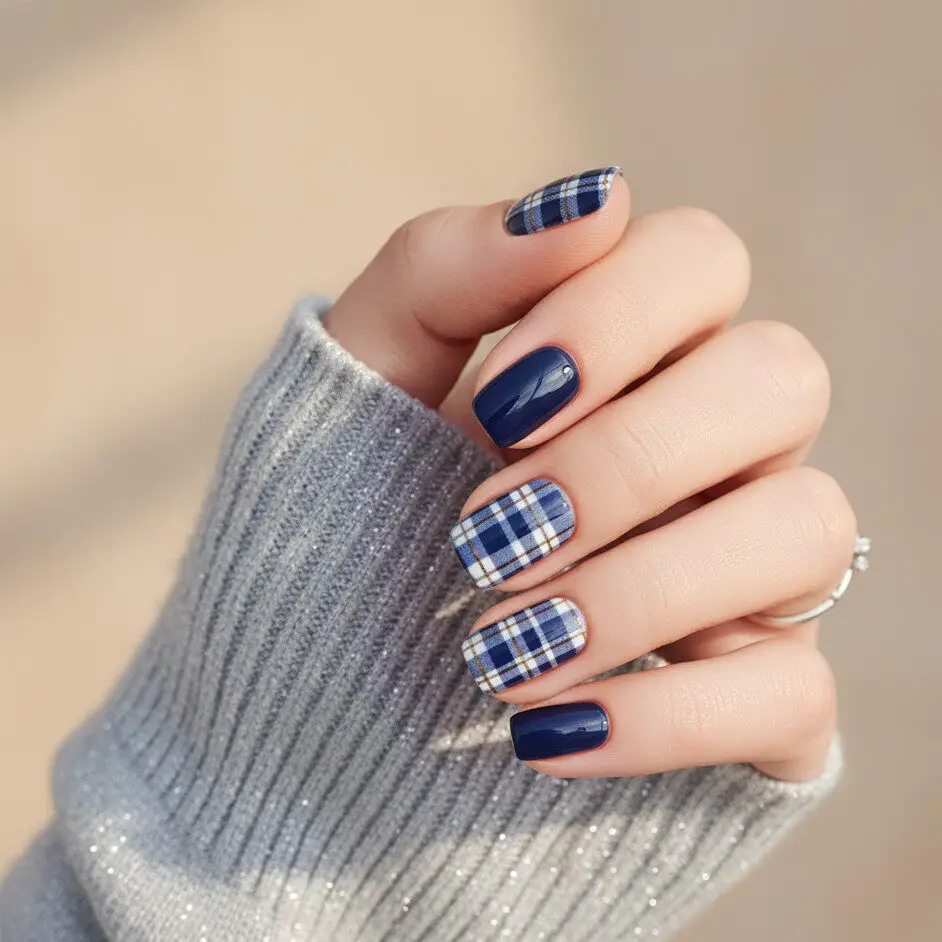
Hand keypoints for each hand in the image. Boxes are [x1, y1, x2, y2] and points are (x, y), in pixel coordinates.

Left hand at [324, 167, 855, 783]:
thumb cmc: (338, 532)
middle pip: (782, 376)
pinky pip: (794, 695)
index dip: (612, 317)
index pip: (699, 261)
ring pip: (806, 528)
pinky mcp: (755, 701)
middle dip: (628, 457)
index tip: (498, 401)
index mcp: (625, 360)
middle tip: (487, 535)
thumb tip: (593, 198)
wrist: (315, 709)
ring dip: (641, 591)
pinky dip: (664, 718)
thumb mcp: (356, 388)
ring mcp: (744, 577)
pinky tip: (542, 740)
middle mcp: (709, 452)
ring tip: (496, 651)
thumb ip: (445, 271)